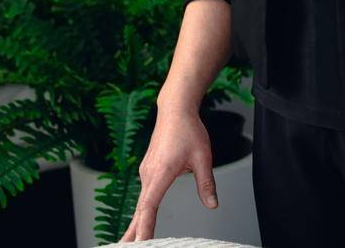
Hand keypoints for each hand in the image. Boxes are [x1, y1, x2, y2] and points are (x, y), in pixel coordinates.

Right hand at [120, 107, 219, 241]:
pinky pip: (144, 192)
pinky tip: (142, 217)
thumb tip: (212, 205)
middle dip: (132, 232)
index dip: (145, 227)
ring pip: (141, 202)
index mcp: (160, 173)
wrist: (175, 109)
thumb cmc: (189, 130)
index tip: (141, 243)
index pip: (149, 207)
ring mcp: (146, 171)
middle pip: (139, 209)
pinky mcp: (148, 168)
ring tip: (132, 241)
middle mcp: (148, 174)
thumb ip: (206, 183)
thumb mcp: (203, 157)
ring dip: (136, 221)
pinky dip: (142, 208)